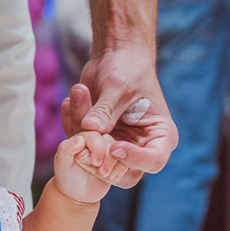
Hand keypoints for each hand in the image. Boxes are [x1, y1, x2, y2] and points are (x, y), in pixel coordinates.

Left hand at [53, 131, 114, 203]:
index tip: (95, 162)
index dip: (97, 148)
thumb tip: (78, 140)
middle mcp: (96, 141)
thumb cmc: (67, 177)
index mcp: (82, 138)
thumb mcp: (62, 164)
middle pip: (109, 142)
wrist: (77, 194)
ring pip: (119, 150)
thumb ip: (65, 150)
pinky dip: (121, 170)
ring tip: (104, 176)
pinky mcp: (116, 161)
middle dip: (107, 158)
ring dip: (114, 164)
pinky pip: (126, 161)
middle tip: (101, 173)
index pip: (94, 136)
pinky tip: (112, 179)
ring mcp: (107, 151)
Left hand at [61, 47, 178, 187]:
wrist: (114, 57)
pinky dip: (73, 132)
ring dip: (83, 143)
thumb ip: (106, 111)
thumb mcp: (118, 87)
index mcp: (160, 135)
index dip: (134, 159)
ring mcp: (118, 146)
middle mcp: (141, 146)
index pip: (154, 160)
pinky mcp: (99, 141)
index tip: (115, 148)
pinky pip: (83, 148)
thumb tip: (91, 129)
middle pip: (123, 172)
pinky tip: (69, 105)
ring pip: (98, 163)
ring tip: (78, 107)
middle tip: (85, 149)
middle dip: (101, 160)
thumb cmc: (127, 68)